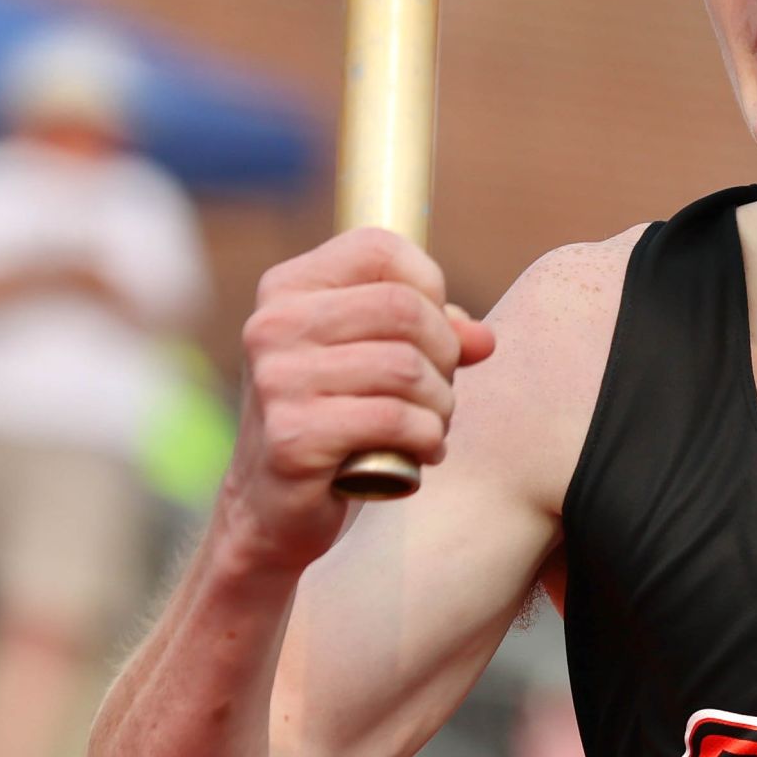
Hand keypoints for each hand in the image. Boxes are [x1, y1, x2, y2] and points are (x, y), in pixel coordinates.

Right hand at [224, 228, 494, 571]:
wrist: (272, 508)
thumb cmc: (336, 420)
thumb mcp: (377, 360)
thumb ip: (435, 333)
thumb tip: (483, 339)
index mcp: (287, 289)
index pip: (379, 249)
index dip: (429, 287)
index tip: (433, 332)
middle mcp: (273, 326)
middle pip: (404, 308)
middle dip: (444, 355)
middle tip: (440, 392)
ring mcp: (277, 380)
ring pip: (407, 368)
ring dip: (440, 405)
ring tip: (430, 425)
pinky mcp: (293, 436)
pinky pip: (396, 421)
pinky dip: (427, 440)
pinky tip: (419, 456)